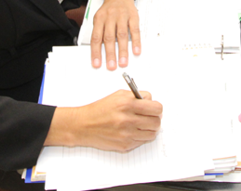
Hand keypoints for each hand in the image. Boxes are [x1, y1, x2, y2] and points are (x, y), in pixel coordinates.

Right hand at [47, 90, 162, 150]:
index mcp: (127, 104)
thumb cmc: (100, 109)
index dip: (156, 107)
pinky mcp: (125, 145)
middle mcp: (128, 119)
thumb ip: (136, 96)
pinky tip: (132, 131)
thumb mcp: (118, 95)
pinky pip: (142, 141)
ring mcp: (127, 134)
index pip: (156, 107)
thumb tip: (151, 101)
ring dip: (149, 129)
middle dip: (154, 118)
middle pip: (156, 121)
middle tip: (148, 117)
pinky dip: (140, 136)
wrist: (84, 125)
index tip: (152, 108)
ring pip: (152, 133)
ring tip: (140, 125)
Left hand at [90, 0, 139, 69]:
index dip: (96, 52)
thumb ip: (99, 32)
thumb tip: (98, 52)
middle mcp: (110, 17)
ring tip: (123, 62)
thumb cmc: (109, 9)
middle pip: (109, 38)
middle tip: (111, 66)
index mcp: (99, 19)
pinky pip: (134, 30)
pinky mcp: (133, 16)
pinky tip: (136, 50)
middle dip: (110, 54)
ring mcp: (122, 16)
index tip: (97, 63)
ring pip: (122, 35)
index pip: (96, 38)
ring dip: (123, 50)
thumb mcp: (100, 18)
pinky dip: (136, 41)